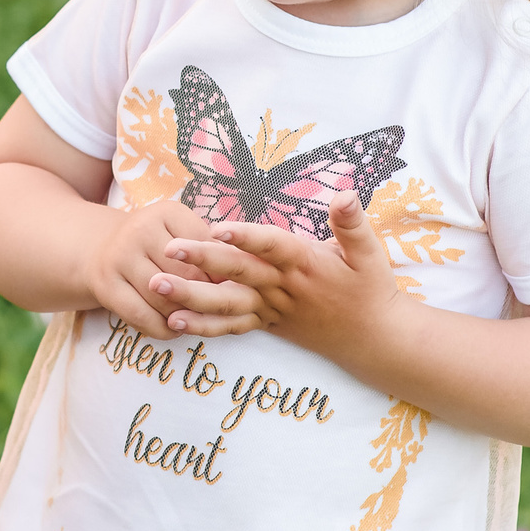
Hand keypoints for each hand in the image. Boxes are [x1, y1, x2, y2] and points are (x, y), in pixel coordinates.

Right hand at [85, 200, 216, 338]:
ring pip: (164, 299)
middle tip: (215, 310)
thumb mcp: (182, 234)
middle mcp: (140, 230)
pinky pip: (141, 316)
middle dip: (203, 298)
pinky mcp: (106, 286)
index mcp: (166, 212)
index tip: (229, 288)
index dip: (219, 274)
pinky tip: (174, 328)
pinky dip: (163, 329)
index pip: (204, 250)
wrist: (102, 250)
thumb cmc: (157, 244)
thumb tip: (239, 279)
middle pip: (185, 277)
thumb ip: (209, 250)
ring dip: (184, 316)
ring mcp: (119, 257)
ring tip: (196, 320)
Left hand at [149, 191, 419, 364]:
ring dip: (190, 296)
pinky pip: (231, 327)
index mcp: (305, 263)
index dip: (246, 236)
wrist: (373, 338)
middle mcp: (283, 287)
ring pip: (226, 303)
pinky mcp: (266, 324)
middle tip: (168, 251)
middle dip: (202, 260)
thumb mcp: (370, 253)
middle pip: (238, 272)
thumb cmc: (371, 289)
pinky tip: (172, 321)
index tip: (218, 226)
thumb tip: (346, 192)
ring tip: (156, 287)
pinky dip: (203, 326)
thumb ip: (352, 223)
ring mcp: (271, 309)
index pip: (272, 245)